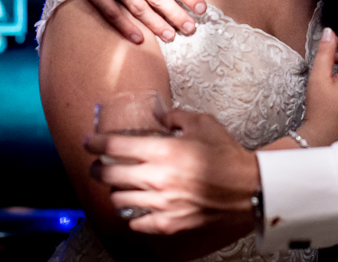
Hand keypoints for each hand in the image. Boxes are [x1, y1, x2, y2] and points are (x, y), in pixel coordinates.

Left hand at [85, 110, 257, 237]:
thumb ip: (176, 116)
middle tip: (98, 166)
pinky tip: (136, 207)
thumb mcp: (203, 123)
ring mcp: (162, 204)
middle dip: (98, 169)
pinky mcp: (169, 223)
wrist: (249, 189)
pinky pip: (137, 223)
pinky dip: (133, 214)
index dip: (95, 143)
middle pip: (109, 175)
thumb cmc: (227, 156)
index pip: (115, 146)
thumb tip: (159, 115)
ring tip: (119, 185)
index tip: (88, 142)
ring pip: (119, 200)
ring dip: (115, 191)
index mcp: (163, 151)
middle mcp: (157, 178)